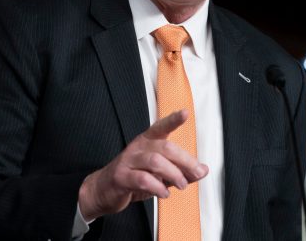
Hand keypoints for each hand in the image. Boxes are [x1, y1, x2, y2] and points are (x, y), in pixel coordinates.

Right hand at [77, 110, 207, 220]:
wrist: (102, 190)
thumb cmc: (132, 178)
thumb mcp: (159, 174)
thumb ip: (181, 170)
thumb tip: (203, 170)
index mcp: (147, 142)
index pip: (161, 127)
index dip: (173, 120)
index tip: (185, 113)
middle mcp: (138, 147)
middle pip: (165, 147)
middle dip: (184, 161)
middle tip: (196, 173)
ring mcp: (128, 161)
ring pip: (155, 161)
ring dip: (173, 174)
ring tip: (181, 185)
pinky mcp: (121, 176)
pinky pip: (142, 179)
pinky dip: (158, 187)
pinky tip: (164, 193)